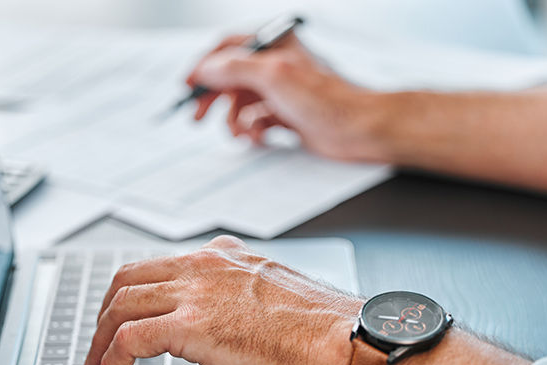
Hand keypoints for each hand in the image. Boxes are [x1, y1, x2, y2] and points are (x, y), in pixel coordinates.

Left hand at [84, 235, 361, 364]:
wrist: (340, 338)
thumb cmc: (321, 326)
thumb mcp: (276, 290)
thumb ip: (244, 293)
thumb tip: (232, 316)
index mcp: (225, 255)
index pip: (163, 263)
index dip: (137, 290)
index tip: (129, 311)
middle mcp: (204, 265)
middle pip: (130, 277)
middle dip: (106, 309)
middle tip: (100, 335)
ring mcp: (194, 291)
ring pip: (121, 305)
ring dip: (99, 337)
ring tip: (95, 362)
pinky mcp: (189, 324)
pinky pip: (128, 339)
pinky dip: (108, 360)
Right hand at [187, 33, 387, 162]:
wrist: (358, 129)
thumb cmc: (328, 99)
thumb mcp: (273, 75)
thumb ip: (233, 69)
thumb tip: (205, 70)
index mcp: (274, 45)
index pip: (228, 48)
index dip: (204, 67)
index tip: (188, 86)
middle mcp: (276, 66)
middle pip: (231, 78)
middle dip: (215, 99)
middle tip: (199, 117)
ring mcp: (281, 92)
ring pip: (242, 104)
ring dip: (235, 120)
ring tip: (240, 132)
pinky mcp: (287, 116)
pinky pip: (256, 122)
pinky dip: (252, 131)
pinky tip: (259, 137)